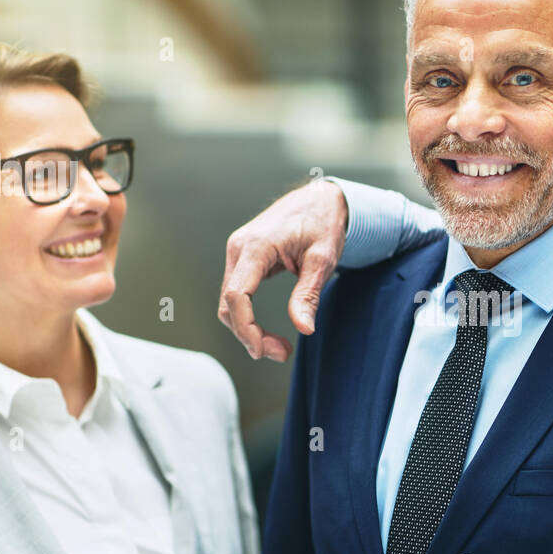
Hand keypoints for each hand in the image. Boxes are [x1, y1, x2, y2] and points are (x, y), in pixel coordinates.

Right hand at [219, 178, 346, 360]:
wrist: (320, 200)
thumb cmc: (324, 224)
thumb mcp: (323, 259)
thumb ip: (308, 294)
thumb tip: (304, 329)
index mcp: (256, 246)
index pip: (237, 295)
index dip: (246, 328)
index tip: (263, 351)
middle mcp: (239, 248)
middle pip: (229, 304)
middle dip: (249, 335)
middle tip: (282, 354)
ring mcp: (238, 253)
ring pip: (230, 303)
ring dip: (248, 330)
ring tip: (280, 347)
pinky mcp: (243, 259)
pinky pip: (237, 295)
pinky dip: (248, 317)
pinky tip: (267, 332)